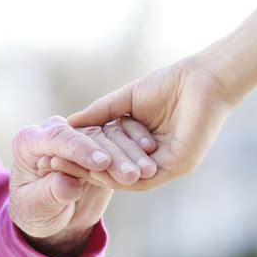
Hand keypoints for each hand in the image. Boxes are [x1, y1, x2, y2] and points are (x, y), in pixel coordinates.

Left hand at [9, 116, 155, 256]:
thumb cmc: (35, 211)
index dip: (81, 150)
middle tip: (132, 174)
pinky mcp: (100, 146)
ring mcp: (81, 137)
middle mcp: (57, 132)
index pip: (58, 138)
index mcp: (31, 141)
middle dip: (112, 155)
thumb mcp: (36, 208)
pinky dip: (136, 152)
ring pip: (109, 137)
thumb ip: (50, 194)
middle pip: (89, 136)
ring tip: (148, 173)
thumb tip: (68, 185)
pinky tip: (151, 164)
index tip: (101, 163)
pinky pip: (121, 144)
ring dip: (130, 154)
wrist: (49, 215)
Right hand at [68, 58, 233, 189]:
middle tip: (56, 167)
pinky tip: (99, 168)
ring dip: (100, 173)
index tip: (55, 155)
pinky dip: (120, 174)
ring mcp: (164, 166)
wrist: (202, 78)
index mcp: (140, 145)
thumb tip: (70, 123)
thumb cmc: (168, 84)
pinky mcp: (176, 166)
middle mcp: (151, 159)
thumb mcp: (125, 100)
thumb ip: (100, 113)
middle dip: (85, 168)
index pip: (107, 156)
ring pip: (126, 176)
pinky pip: (144, 178)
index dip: (82, 156)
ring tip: (72, 168)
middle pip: (114, 169)